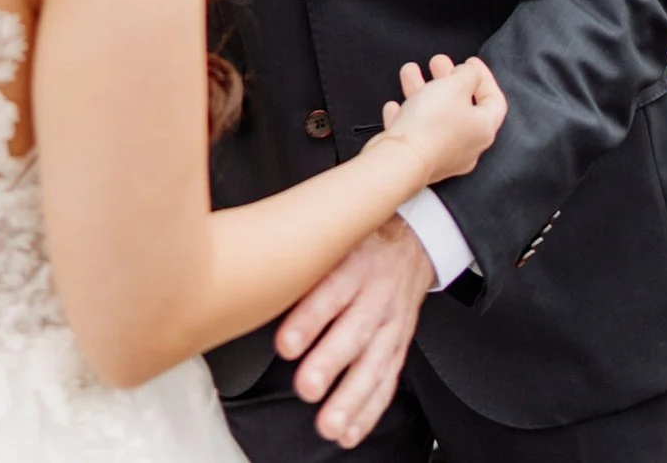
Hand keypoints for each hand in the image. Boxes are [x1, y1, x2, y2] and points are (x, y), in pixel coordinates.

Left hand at [275, 216, 432, 448]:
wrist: (412, 243)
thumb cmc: (358, 243)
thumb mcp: (332, 236)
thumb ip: (301, 261)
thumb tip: (254, 282)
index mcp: (355, 264)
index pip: (332, 290)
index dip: (309, 318)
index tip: (286, 344)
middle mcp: (376, 295)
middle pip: (355, 332)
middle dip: (330, 363)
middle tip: (308, 388)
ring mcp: (392, 324)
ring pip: (373, 364)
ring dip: (351, 398)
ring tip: (329, 425)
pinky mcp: (400, 346)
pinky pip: (387, 381)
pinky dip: (369, 410)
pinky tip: (350, 431)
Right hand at [377, 54, 505, 185]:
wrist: (400, 160)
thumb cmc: (431, 125)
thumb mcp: (455, 85)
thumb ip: (468, 74)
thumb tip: (469, 73)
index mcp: (483, 129)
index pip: (494, 100)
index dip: (484, 77)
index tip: (471, 63)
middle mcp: (467, 146)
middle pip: (462, 107)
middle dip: (448, 80)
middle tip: (439, 63)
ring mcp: (442, 155)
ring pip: (435, 117)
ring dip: (423, 91)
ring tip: (410, 71)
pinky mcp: (418, 160)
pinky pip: (415, 133)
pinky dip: (407, 116)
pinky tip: (395, 106)